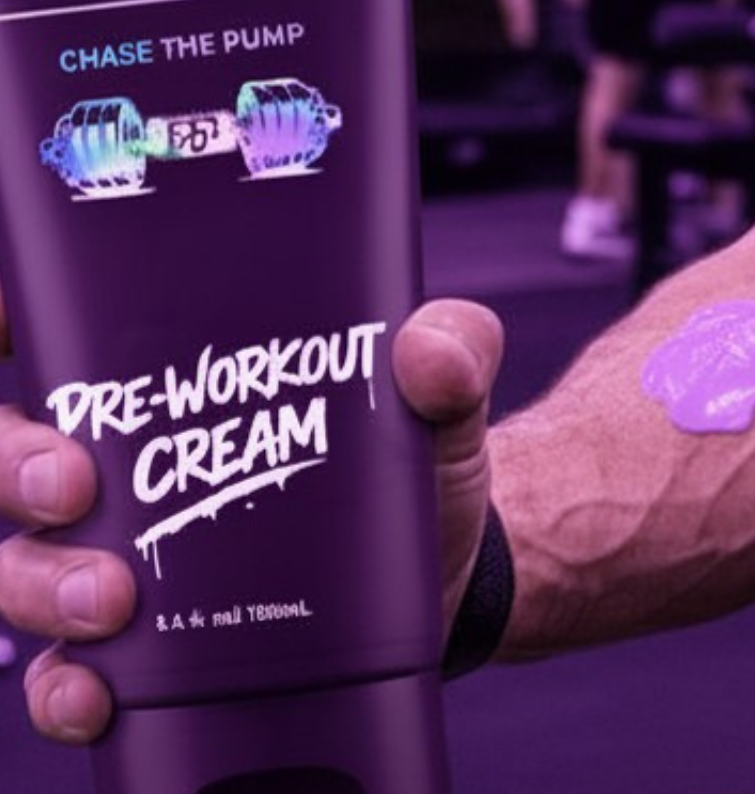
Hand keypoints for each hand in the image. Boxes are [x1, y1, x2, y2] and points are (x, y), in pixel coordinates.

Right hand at [0, 295, 503, 746]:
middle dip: (12, 463)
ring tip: (111, 600)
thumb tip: (428, 350)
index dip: (5, 318)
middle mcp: (115, 458)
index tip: (5, 326)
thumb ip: (452, 351)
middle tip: (74, 483)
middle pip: (4, 447)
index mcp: (164, 372)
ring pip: (16, 561)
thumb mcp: (438, 393)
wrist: (450, 565)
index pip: (46, 327)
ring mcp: (113, 553)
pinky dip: (65, 686)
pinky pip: (61, 671)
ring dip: (40, 581)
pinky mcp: (139, 644)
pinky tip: (99, 693)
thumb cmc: (412, 452)